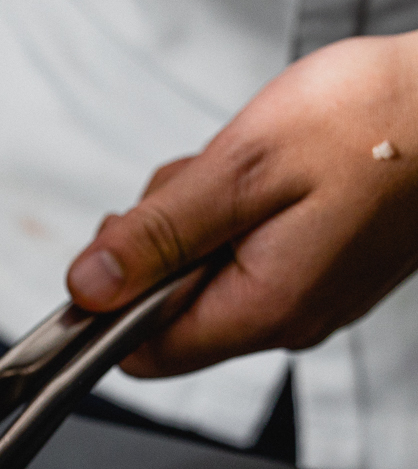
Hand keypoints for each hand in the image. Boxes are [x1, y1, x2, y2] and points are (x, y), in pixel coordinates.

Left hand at [66, 31, 417, 376]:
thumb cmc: (379, 116)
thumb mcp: (242, 169)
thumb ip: (158, 236)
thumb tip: (88, 288)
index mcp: (264, 308)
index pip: (143, 352)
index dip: (109, 303)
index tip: (117, 242)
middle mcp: (288, 318)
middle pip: (169, 310)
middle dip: (158, 244)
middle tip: (197, 184)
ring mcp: (311, 295)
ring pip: (205, 274)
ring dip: (198, 217)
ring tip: (246, 166)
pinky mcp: (324, 267)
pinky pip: (247, 253)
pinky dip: (236, 211)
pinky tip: (271, 172)